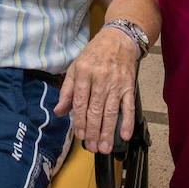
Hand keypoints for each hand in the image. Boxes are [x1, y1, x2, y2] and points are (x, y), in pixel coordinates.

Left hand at [54, 27, 139, 153]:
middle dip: (93, 131)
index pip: (80, 102)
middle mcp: (100, 79)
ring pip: (111, 112)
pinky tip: (125, 135)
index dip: (79, 121)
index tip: (79, 135)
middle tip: (92, 147)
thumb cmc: (94, 54)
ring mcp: (116, 83)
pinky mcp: (130, 86)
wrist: (119, 39)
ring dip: (108, 132)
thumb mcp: (75, 67)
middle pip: (95, 110)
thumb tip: (58, 111)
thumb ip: (67, 91)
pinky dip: (127, 122)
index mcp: (84, 73)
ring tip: (105, 148)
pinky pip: (128, 106)